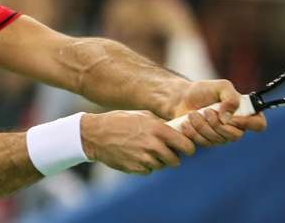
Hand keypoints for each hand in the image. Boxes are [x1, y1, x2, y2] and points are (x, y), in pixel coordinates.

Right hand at [81, 111, 195, 174]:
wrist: (95, 134)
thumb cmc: (119, 121)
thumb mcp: (141, 115)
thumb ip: (160, 124)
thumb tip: (176, 131)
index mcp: (158, 129)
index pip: (186, 145)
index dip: (189, 148)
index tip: (187, 149)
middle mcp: (153, 145)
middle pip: (175, 160)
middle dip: (173, 157)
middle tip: (165, 151)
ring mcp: (144, 159)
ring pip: (161, 166)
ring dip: (158, 161)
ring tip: (146, 150)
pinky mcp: (135, 169)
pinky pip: (148, 170)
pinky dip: (146, 165)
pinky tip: (136, 155)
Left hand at [171, 79, 266, 146]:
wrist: (180, 98)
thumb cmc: (203, 91)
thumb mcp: (220, 86)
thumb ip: (230, 97)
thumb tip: (228, 118)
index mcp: (243, 113)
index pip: (259, 124)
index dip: (248, 123)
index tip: (232, 116)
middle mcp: (234, 128)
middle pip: (235, 136)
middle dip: (216, 123)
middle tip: (206, 110)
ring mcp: (220, 137)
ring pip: (216, 140)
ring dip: (201, 125)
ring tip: (192, 113)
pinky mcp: (205, 142)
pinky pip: (201, 144)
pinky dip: (191, 132)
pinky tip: (186, 122)